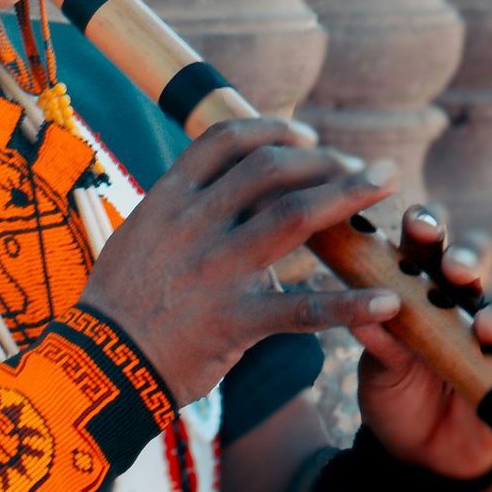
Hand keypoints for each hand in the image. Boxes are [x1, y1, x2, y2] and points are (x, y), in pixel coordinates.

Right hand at [80, 118, 402, 405]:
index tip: (307, 137)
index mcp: (170, 197)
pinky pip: (303, 309)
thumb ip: (181, 207)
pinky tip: (388, 301)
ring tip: (386, 185)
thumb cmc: (122, 299)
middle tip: (363, 166)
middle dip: (325, 158)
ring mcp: (217, 268)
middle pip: (270, 168)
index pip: (227, 140)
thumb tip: (220, 183)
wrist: (103, 360)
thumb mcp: (140, 233)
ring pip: (293, 216)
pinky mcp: (237, 319)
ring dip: (347, 195)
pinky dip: (351, 305)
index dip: (274, 130)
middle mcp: (195, 222)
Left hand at [349, 206, 491, 483]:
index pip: (426, 246)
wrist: (420, 452)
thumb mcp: (380, 369)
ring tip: (488, 328)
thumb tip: (356, 315)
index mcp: (422, 287)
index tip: (416, 222)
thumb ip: (378, 343)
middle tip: (456, 269)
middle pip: (476, 264)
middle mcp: (464, 303)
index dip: (426, 227)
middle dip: (469, 258)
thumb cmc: (395, 392)